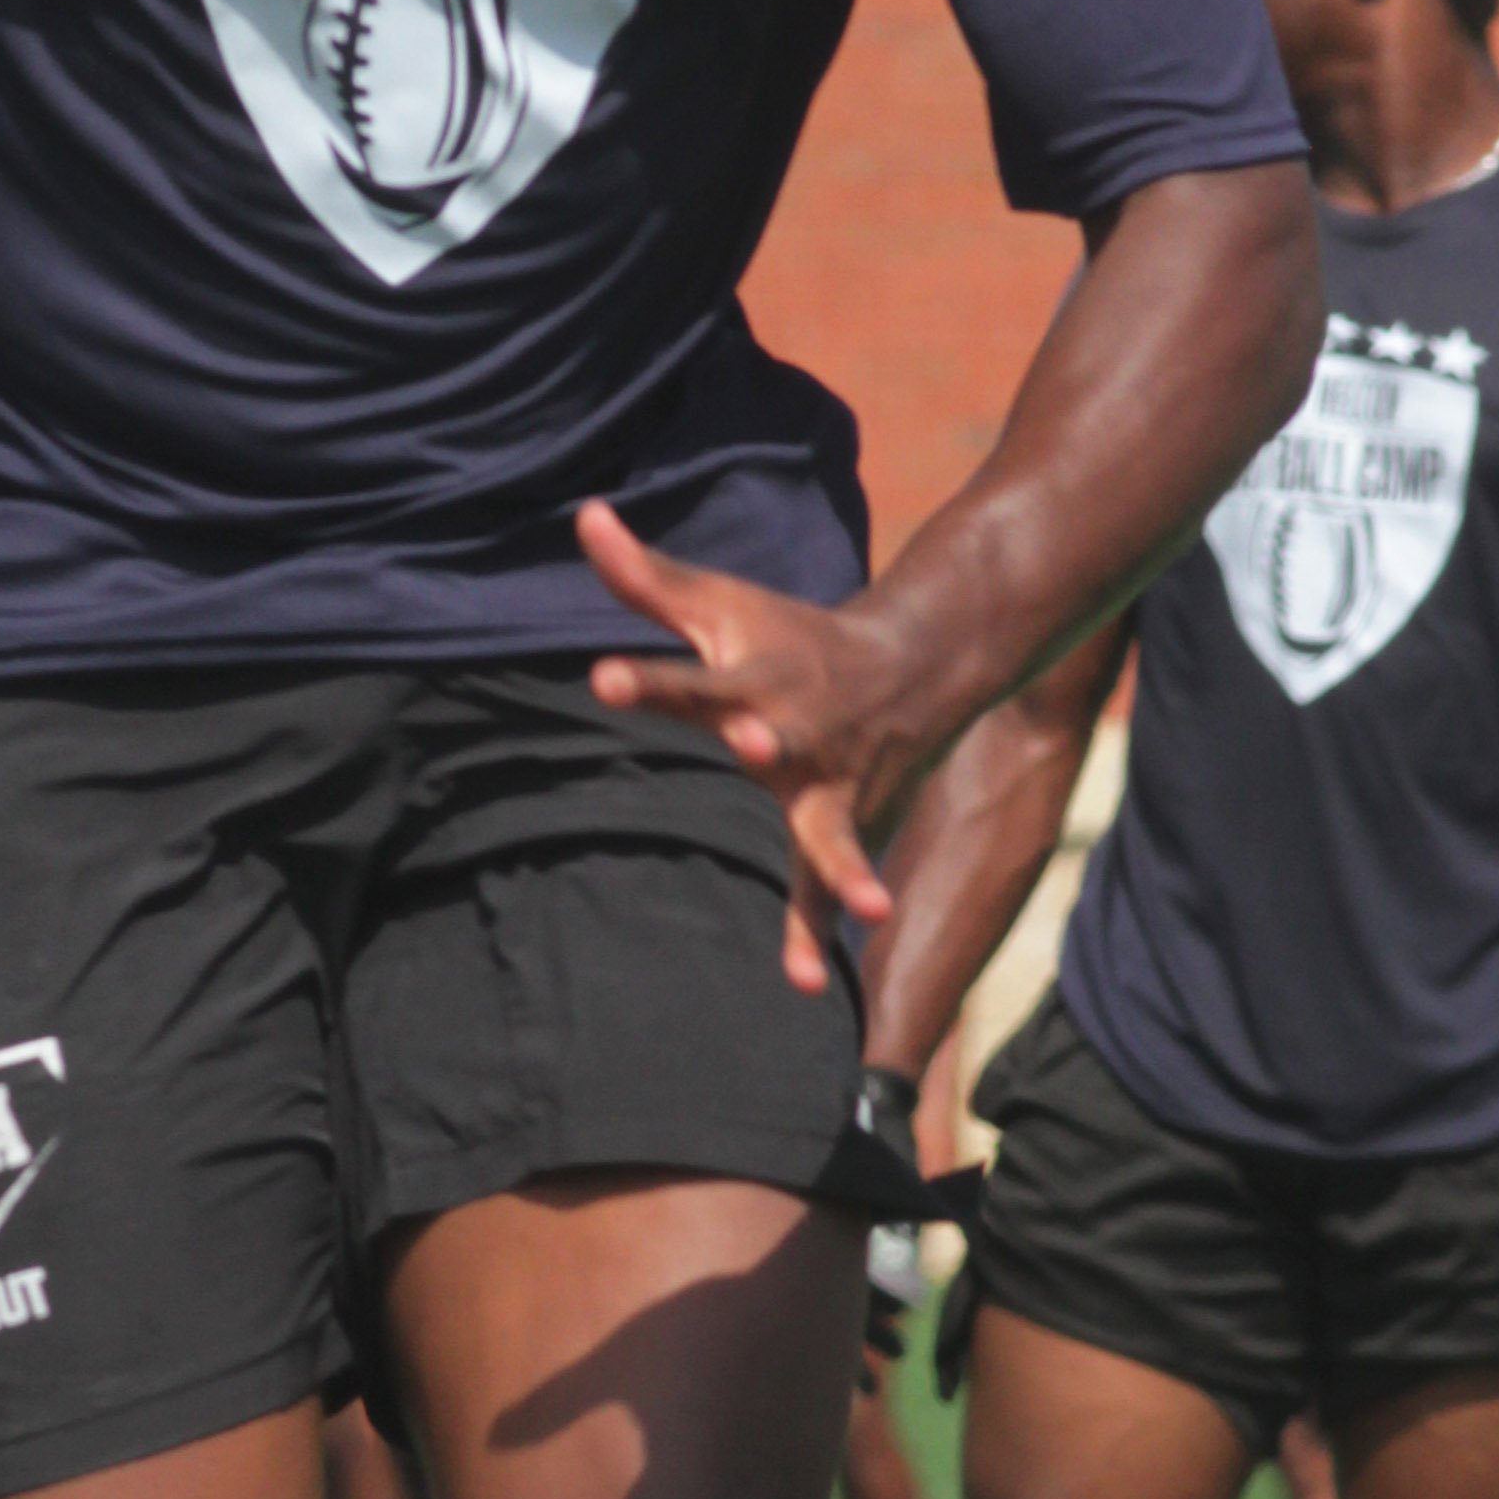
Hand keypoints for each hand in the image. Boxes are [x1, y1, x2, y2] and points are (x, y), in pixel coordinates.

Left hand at [579, 504, 908, 993]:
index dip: (647, 679)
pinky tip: (800, 984)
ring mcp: (828, 784)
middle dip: (763, 741)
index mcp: (752, 678)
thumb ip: (645, 577)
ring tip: (863, 906)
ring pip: (832, 830)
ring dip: (844, 865)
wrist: (913, 666)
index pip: (690, 678)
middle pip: (773, 738)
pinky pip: (824, 885)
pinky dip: (813, 932)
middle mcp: (794, 732)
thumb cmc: (788, 634)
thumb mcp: (718, 604)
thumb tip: (585, 515)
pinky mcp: (842, 824)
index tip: (602, 679)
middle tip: (750, 743)